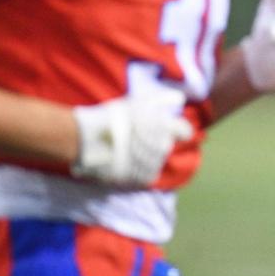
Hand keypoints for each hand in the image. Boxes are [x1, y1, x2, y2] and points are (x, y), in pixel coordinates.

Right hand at [71, 96, 192, 186]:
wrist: (89, 138)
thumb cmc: (114, 117)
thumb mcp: (138, 101)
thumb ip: (162, 99)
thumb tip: (180, 97)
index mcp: (165, 126)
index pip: (185, 132)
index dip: (180, 131)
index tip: (173, 131)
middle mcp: (163, 146)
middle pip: (166, 146)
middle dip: (154, 142)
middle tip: (135, 138)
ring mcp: (152, 163)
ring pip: (157, 162)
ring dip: (146, 157)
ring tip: (127, 150)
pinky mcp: (140, 178)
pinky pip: (148, 176)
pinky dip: (139, 171)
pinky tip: (127, 163)